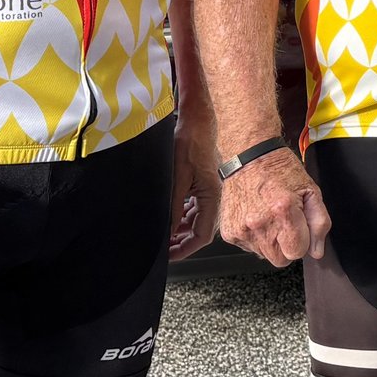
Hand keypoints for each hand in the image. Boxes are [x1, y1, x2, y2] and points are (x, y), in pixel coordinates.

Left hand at [168, 119, 220, 259]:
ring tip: (162, 232)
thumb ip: (173, 207)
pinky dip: (181, 215)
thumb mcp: (177, 179)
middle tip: (162, 246)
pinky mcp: (202, 185)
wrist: (197, 122)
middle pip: (199, 230)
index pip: (202, 235)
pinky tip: (169, 215)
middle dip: (181, 241)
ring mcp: (209, 191)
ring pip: (195, 220)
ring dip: (180, 228)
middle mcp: (214, 197)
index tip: (169, 255)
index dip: (185, 249)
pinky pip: (194, 207)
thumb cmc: (190, 143)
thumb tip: (168, 230)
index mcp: (212, 198)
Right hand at [218, 146, 330, 267]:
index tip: (299, 228)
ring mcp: (242, 229)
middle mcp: (259, 223)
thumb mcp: (311, 190)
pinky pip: (248, 248)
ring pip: (264, 255)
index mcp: (283, 211)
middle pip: (280, 259)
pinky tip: (256, 216)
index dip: (302, 241)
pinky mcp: (229, 232)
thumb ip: (319, 223)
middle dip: (286, 246)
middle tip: (285, 223)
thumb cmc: (280, 169)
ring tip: (269, 216)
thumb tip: (316, 251)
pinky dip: (255, 237)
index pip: (297, 252)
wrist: (248, 156)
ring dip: (270, 242)